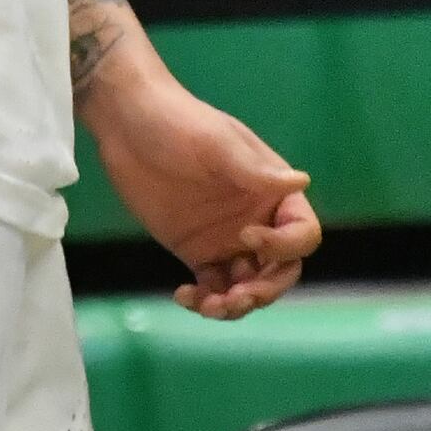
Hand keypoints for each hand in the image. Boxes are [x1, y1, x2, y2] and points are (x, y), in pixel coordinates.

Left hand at [86, 66, 322, 318]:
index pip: (302, 233)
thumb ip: (255, 170)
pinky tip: (184, 295)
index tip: (245, 237)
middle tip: (235, 297)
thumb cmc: (179, 124)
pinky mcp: (197, 253)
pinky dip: (205, 301)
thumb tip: (303, 181)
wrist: (128, 126)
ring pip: (248, 286)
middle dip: (265, 290)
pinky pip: (212, 288)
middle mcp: (258, 220)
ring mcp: (227, 240)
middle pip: (281, 270)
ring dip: (235, 304)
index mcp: (273, 192)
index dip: (284, 246)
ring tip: (209, 306)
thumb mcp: (218, 143)